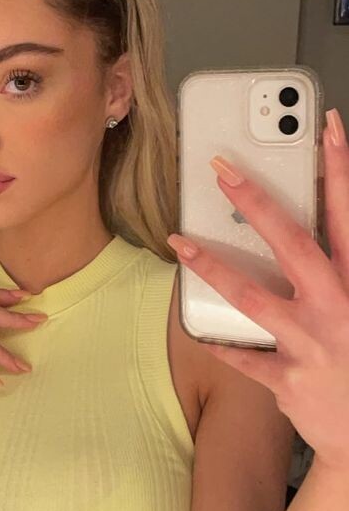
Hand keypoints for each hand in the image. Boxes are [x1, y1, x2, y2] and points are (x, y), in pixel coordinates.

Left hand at [167, 108, 348, 468]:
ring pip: (255, 298)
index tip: (325, 128)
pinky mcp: (288, 382)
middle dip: (256, 202)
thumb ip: (344, 269)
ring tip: (179, 241)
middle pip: (294, 244)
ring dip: (214, 267)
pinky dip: (221, 344)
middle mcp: (337, 309)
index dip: (340, 169)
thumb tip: (321, 233)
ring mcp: (311, 346)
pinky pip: (244, 358)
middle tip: (221, 167)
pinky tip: (197, 327)